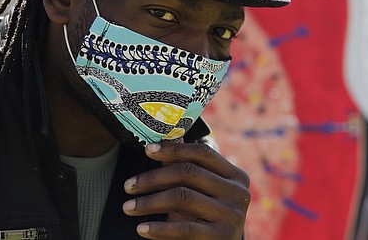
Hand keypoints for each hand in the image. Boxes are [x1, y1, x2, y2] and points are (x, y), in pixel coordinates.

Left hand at [122, 141, 249, 238]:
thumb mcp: (201, 193)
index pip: (203, 153)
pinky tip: (141, 228)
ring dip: (149, 202)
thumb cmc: (207, 220)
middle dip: (153, 177)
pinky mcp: (220, 237)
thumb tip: (169, 138)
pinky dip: (158, 228)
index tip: (148, 150)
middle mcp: (238, 193)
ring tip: (129, 206)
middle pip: (189, 173)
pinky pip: (183, 228)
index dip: (174, 149)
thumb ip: (189, 168)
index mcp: (236, 176)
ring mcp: (232, 215)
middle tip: (129, 185)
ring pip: (182, 197)